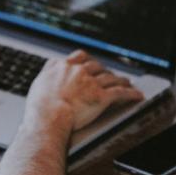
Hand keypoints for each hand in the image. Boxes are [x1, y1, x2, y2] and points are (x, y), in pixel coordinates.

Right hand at [24, 50, 143, 132]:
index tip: (91, 62)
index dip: (87, 60)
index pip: (79, 57)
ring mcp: (91, 83)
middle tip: (109, 74)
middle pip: (96, 66)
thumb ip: (47, 74)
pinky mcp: (101, 96)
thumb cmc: (39, 106)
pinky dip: (130, 93)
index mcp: (63, 66)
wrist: (48, 117)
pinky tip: (137, 95)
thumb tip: (48, 72)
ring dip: (120, 80)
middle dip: (105, 70)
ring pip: (110, 78)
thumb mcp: (38, 84)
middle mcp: (78, 71)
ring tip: (126, 82)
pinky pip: (120, 92)